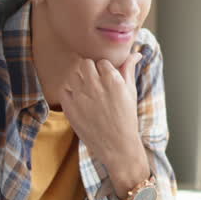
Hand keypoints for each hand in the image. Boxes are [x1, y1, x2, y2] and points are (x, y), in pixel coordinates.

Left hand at [60, 53, 148, 193]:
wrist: (118, 146)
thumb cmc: (126, 119)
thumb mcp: (131, 92)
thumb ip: (129, 70)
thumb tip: (136, 53)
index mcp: (113, 80)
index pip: (102, 61)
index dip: (103, 69)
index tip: (105, 79)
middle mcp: (96, 86)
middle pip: (85, 63)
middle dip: (89, 70)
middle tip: (94, 82)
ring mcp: (81, 96)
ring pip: (73, 74)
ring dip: (78, 80)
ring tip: (86, 92)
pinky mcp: (70, 107)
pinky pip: (64, 89)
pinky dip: (69, 92)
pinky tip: (78, 100)